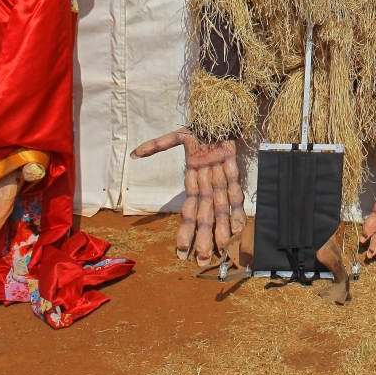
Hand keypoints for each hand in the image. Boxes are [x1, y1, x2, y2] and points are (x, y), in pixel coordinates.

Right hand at [131, 130, 244, 265]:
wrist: (222, 115)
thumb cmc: (200, 128)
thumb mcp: (178, 135)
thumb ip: (158, 144)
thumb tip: (135, 153)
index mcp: (193, 179)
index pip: (188, 211)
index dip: (185, 231)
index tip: (180, 251)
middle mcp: (207, 183)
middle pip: (204, 215)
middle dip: (204, 237)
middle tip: (203, 260)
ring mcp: (221, 178)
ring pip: (220, 208)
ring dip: (221, 228)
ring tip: (222, 248)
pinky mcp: (235, 169)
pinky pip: (236, 192)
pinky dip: (238, 208)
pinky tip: (240, 227)